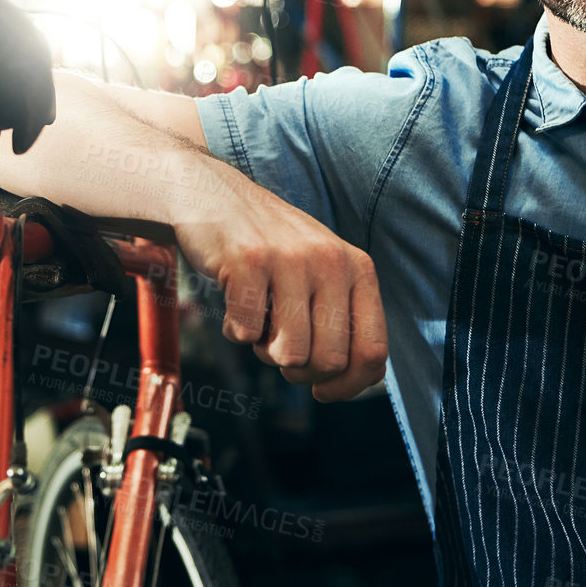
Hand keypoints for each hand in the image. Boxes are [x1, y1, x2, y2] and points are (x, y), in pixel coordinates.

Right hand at [174, 182, 387, 401]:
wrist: (213, 195)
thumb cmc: (268, 246)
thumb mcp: (321, 270)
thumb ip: (342, 316)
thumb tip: (350, 380)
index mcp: (358, 268)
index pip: (372, 351)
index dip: (348, 385)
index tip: (322, 390)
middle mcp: (331, 261)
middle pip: (329, 361)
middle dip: (299, 371)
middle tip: (278, 347)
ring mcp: (290, 260)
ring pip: (289, 354)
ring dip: (265, 350)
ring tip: (259, 320)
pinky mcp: (248, 262)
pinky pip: (245, 335)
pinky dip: (235, 330)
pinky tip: (234, 303)